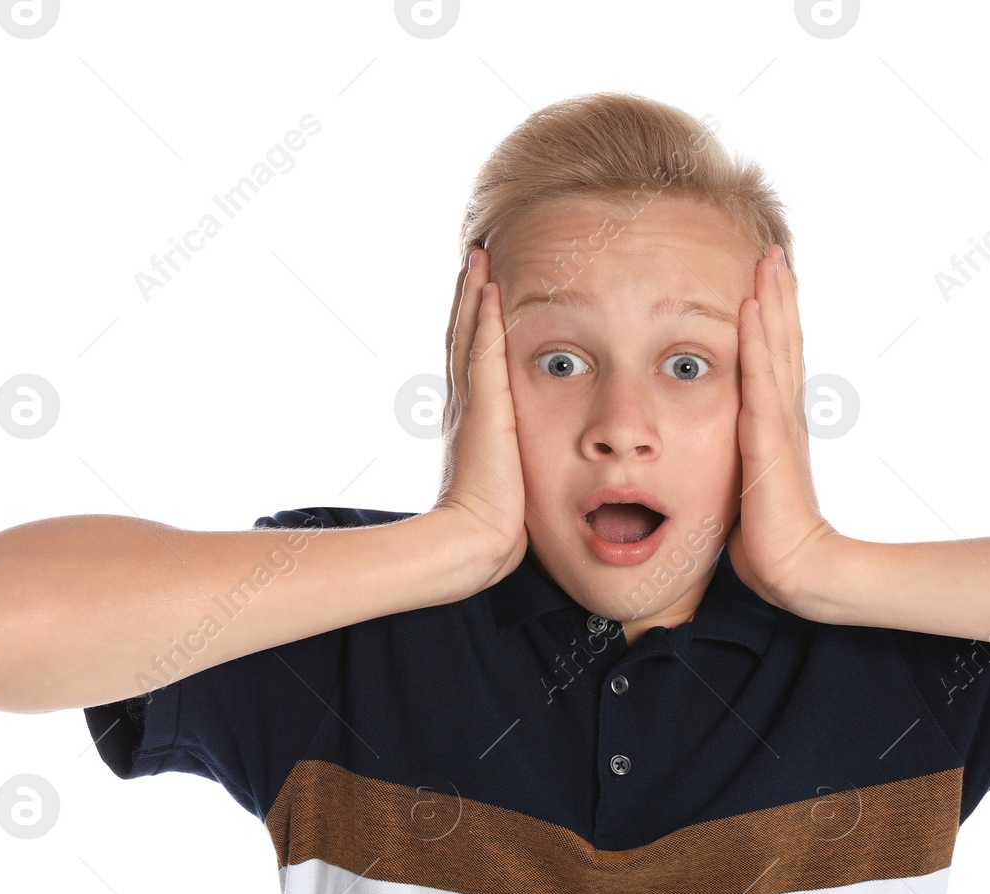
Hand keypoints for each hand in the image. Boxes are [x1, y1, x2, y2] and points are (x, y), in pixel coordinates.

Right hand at [433, 246, 527, 585]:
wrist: (477, 540)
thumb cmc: (496, 525)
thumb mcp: (509, 484)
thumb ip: (515, 466)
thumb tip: (526, 472)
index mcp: (473, 423)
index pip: (472, 363)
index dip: (472, 328)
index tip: (480, 295)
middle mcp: (465, 406)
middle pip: (462, 338)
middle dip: (467, 299)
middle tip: (473, 259)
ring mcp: (470, 405)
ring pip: (467, 335)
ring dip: (472, 294)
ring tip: (478, 257)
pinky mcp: (483, 408)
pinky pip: (482, 351)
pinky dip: (482, 316)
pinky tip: (488, 286)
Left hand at [725, 245, 840, 613]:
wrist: (794, 566)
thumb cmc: (769, 540)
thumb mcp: (748, 492)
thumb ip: (741, 469)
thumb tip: (721, 468)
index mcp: (778, 428)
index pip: (776, 363)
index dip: (775, 323)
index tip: (768, 286)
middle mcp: (785, 416)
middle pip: (783, 341)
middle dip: (779, 296)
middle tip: (775, 253)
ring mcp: (781, 421)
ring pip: (777, 346)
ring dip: (773, 300)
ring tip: (770, 259)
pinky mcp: (769, 433)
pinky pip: (760, 374)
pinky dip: (757, 337)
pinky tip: (753, 305)